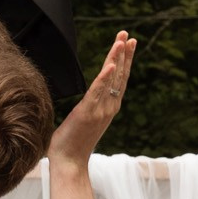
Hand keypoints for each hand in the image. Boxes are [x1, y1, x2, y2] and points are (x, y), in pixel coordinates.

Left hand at [46, 30, 135, 198]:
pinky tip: (110, 65)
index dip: (124, 61)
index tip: (128, 44)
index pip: (119, 79)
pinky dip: (104, 78)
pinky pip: (97, 92)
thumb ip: (89, 107)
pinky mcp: (87, 113)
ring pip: (112, 80)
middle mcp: (108, 107)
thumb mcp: (84, 120)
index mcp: (108, 108)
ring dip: (117, 59)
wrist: (69, 163)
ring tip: (122, 41)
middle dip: (124, 54)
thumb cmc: (72, 143)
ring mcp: (100, 110)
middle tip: (128, 35)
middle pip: (120, 75)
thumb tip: (86, 99)